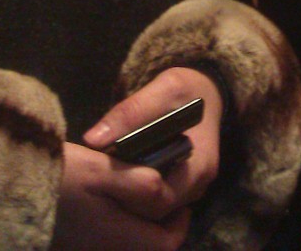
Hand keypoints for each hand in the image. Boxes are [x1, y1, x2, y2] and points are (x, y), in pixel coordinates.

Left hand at [58, 67, 223, 244]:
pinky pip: (159, 200)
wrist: (208, 91)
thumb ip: (129, 112)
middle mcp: (198, 184)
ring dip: (131, 197)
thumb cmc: (187, 89)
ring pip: (157, 210)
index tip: (104, 177)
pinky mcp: (183, 187)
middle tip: (98, 178)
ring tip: (107, 177)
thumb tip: (92, 139)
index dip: (130, 194)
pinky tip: (120, 176)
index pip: (162, 200)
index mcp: (199, 164)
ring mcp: (192, 188)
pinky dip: (138, 192)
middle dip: (126, 198)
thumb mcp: (162, 89)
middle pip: (158, 211)